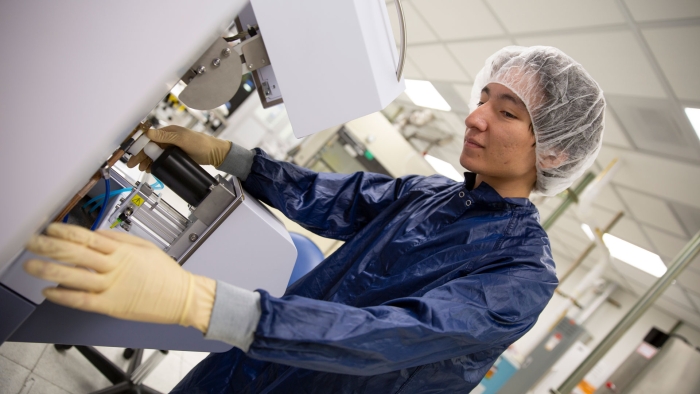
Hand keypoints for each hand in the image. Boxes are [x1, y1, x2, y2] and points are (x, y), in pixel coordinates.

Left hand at [24, 223, 215, 331]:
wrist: (182, 297)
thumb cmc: (166, 274)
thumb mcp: (145, 247)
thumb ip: (120, 238)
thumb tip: (95, 234)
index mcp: (122, 251)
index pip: (87, 237)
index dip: (65, 231)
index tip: (50, 228)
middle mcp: (114, 267)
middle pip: (76, 254)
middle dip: (50, 247)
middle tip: (32, 242)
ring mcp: (111, 287)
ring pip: (74, 277)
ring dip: (49, 270)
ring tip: (31, 265)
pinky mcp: (111, 306)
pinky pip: (82, 301)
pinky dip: (63, 297)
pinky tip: (49, 292)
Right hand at [127, 125, 231, 171]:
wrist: (214, 153)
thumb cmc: (200, 143)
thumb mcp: (182, 139)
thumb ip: (166, 137)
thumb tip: (149, 133)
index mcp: (168, 132)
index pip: (149, 138)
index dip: (140, 146)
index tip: (133, 154)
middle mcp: (168, 139)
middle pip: (150, 147)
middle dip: (140, 156)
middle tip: (133, 165)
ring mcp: (171, 148)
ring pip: (155, 154)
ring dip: (147, 161)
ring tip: (142, 169)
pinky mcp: (175, 156)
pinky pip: (161, 159)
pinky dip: (155, 164)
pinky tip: (151, 169)